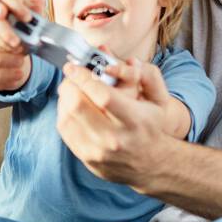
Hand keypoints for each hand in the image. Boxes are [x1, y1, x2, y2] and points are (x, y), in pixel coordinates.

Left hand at [55, 61, 171, 188]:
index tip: (73, 66)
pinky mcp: (86, 157)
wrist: (151, 163)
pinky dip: (64, 113)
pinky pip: (65, 131)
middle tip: (71, 77)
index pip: (102, 95)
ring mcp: (98, 150)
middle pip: (78, 105)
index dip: (83, 78)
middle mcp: (114, 138)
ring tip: (71, 90)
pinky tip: (71, 107)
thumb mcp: (158, 100)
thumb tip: (124, 59)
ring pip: (67, 117)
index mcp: (134, 120)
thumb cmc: (150, 126)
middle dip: (69, 85)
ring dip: (64, 98)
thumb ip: (146, 76)